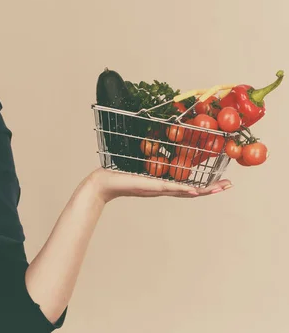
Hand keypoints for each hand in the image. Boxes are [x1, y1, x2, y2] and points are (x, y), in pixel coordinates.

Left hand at [87, 167, 232, 203]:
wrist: (103, 184)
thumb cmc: (118, 173)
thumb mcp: (136, 163)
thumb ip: (146, 157)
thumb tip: (153, 142)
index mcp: (162, 183)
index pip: (187, 184)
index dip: (204, 183)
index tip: (220, 180)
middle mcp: (163, 188)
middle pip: (192, 190)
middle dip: (211, 188)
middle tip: (228, 185)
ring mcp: (158, 188)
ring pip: (185, 191)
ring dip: (203, 190)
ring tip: (219, 188)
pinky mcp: (150, 186)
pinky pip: (170, 188)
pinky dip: (183, 189)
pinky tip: (195, 190)